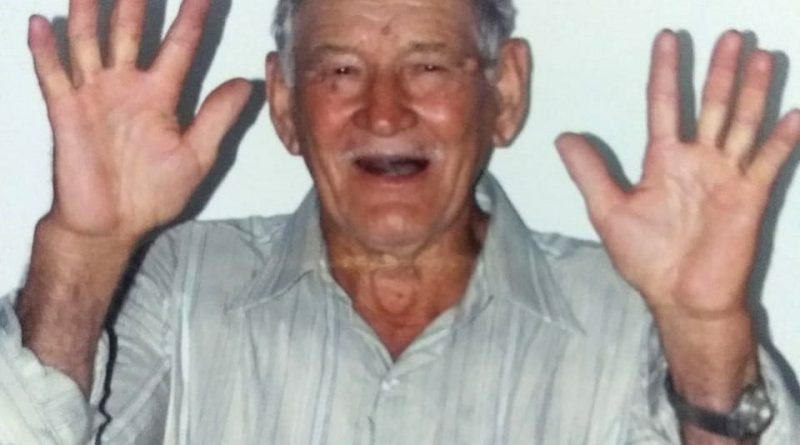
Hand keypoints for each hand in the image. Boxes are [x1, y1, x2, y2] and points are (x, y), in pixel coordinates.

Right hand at [28, 0, 250, 243]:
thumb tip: (245, 84)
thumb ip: (217, 117)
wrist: (112, 226)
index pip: (179, 47)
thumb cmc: (152, 195)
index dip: (191, 18)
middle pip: (130, 32)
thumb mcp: (196, 155)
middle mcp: (126, 88)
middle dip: (134, 1)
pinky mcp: (65, 112)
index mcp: (159, 96)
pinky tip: (42, 23)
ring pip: (89, 43)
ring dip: (89, 12)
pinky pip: (53, 76)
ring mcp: (94, 96)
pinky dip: (45, 51)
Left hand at [556, 31, 799, 320]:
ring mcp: (726, 176)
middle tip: (731, 36)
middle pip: (712, 105)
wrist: (679, 299)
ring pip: (742, 123)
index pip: (664, 104)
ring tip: (762, 55)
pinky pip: (768, 162)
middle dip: (721, 71)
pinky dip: (781, 138)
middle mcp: (698, 161)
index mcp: (664, 160)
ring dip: (753, 91)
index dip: (666, 72)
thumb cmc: (646, 259)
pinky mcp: (749, 197)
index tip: (667, 39)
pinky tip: (793, 112)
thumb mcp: (609, 211)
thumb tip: (563, 137)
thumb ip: (590, 172)